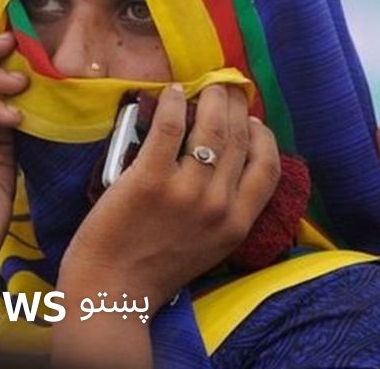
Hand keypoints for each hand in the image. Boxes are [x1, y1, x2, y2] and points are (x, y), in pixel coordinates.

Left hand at [59, 83, 280, 307]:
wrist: (111, 294)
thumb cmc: (155, 271)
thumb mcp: (210, 248)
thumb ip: (225, 212)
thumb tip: (229, 164)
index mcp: (237, 224)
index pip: (268, 167)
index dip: (263, 136)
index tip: (252, 120)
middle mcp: (218, 206)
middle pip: (240, 140)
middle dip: (237, 106)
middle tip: (228, 88)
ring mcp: (184, 192)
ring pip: (211, 128)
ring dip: (212, 98)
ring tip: (207, 85)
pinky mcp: (148, 180)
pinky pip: (169, 128)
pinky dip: (173, 103)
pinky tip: (172, 91)